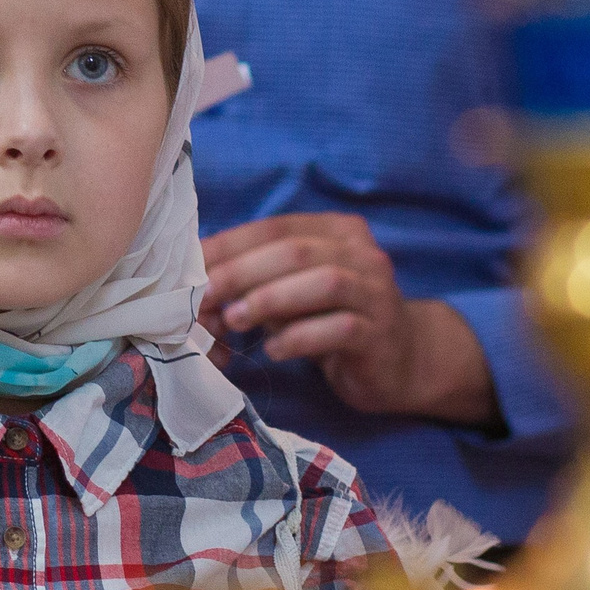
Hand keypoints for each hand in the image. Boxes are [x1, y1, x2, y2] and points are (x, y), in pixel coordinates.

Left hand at [201, 213, 497, 426]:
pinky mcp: (380, 334)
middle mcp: (361, 255)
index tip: (191, 268)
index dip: (230, 245)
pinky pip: (339, 329)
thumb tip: (199, 286)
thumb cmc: (331, 319)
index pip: (276, 227)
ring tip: (235, 320)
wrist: (398, 362)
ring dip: (271, 300)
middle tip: (205, 298)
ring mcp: (376, 293)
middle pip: (296, 251)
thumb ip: (256, 282)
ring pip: (323, 283)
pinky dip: (299, 338)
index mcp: (337, 232)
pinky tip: (273, 350)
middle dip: (242, 273)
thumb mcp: (292, 292)